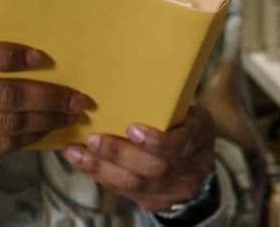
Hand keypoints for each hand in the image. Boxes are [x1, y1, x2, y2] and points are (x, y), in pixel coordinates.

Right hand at [0, 38, 87, 194]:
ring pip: (7, 123)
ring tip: (70, 114)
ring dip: (47, 118)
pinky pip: (2, 145)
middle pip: (1, 94)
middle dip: (46, 96)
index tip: (42, 58)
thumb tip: (42, 59)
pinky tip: (48, 128)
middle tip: (76, 96)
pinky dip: (32, 136)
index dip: (9, 56)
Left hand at [61, 106, 215, 212]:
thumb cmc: (182, 121)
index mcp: (202, 135)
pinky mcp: (156, 201)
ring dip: (102, 168)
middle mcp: (194, 168)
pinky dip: (101, 176)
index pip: (182, 143)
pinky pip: (126, 193)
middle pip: (155, 167)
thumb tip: (120, 78)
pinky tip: (82, 162)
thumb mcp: (184, 107)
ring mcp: (176, 189)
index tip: (130, 128)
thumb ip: (163, 102)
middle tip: (92, 139)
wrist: (197, 157)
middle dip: (119, 154)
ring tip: (77, 152)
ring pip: (136, 185)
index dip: (156, 140)